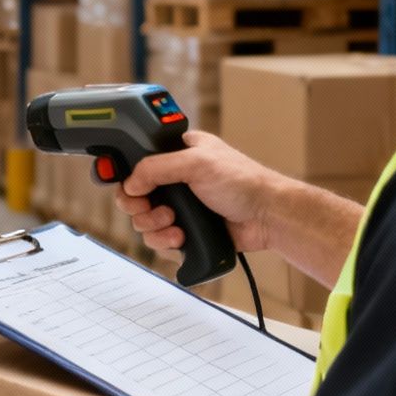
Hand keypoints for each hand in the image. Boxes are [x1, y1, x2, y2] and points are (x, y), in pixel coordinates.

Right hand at [112, 131, 283, 257]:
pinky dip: (164, 242)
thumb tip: (130, 184)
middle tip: (151, 208)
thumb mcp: (196, 163)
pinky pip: (158, 240)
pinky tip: (181, 238)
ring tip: (174, 225)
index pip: (138, 162)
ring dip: (154, 226)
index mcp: (177, 154)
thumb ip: (156, 168)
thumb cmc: (243, 182)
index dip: (127, 176)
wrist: (267, 218)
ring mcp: (180, 207)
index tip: (128, 187)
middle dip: (140, 207)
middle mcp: (175, 180)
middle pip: (134, 196)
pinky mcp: (185, 231)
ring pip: (144, 221)